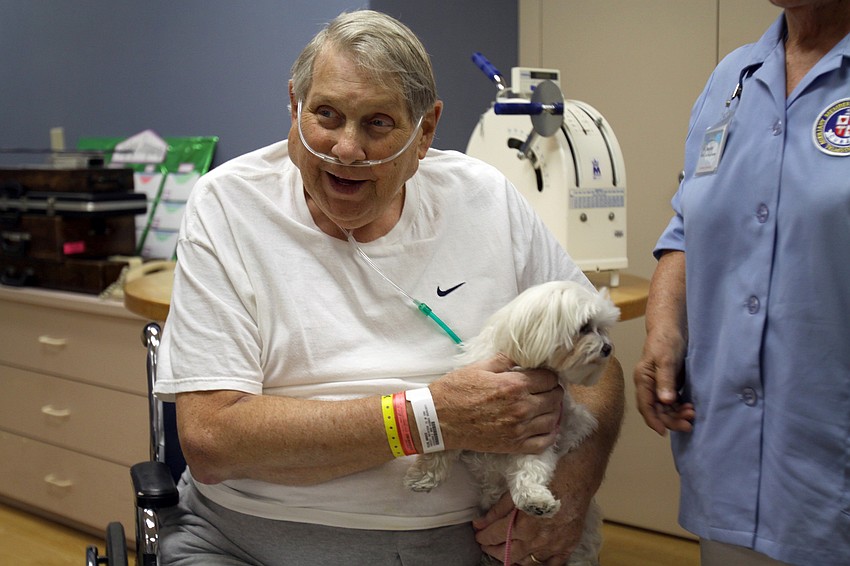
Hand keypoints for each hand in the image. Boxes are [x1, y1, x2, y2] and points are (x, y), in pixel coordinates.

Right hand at [430, 354, 563, 453]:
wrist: (438, 419)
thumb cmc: (455, 390)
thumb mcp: (479, 366)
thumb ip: (505, 359)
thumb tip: (523, 355)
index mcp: (514, 385)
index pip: (549, 378)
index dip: (547, 374)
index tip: (541, 375)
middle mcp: (521, 407)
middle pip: (554, 397)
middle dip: (552, 390)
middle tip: (543, 389)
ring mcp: (519, 429)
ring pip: (553, 419)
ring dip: (552, 410)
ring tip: (544, 405)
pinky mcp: (514, 445)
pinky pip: (544, 442)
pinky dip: (549, 434)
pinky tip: (545, 426)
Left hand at [473, 491, 583, 564]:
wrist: (576, 479)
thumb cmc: (546, 481)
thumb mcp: (517, 492)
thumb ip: (497, 511)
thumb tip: (480, 523)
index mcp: (522, 526)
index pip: (494, 536)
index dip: (483, 536)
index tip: (478, 534)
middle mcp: (536, 541)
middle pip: (508, 554)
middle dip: (493, 550)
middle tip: (487, 544)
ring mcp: (553, 547)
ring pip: (528, 563)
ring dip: (514, 559)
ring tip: (507, 551)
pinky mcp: (567, 547)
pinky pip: (551, 565)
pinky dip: (540, 564)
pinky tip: (531, 559)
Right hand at [633, 331, 693, 435]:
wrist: (672, 328)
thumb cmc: (666, 341)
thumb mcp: (666, 360)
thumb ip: (665, 381)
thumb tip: (665, 402)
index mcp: (643, 380)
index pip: (645, 405)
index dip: (654, 420)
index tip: (664, 432)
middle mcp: (648, 385)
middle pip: (656, 410)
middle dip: (671, 419)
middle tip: (688, 424)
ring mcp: (658, 385)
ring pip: (665, 408)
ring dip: (677, 415)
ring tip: (692, 414)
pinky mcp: (668, 384)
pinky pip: (672, 402)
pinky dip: (680, 407)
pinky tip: (691, 407)